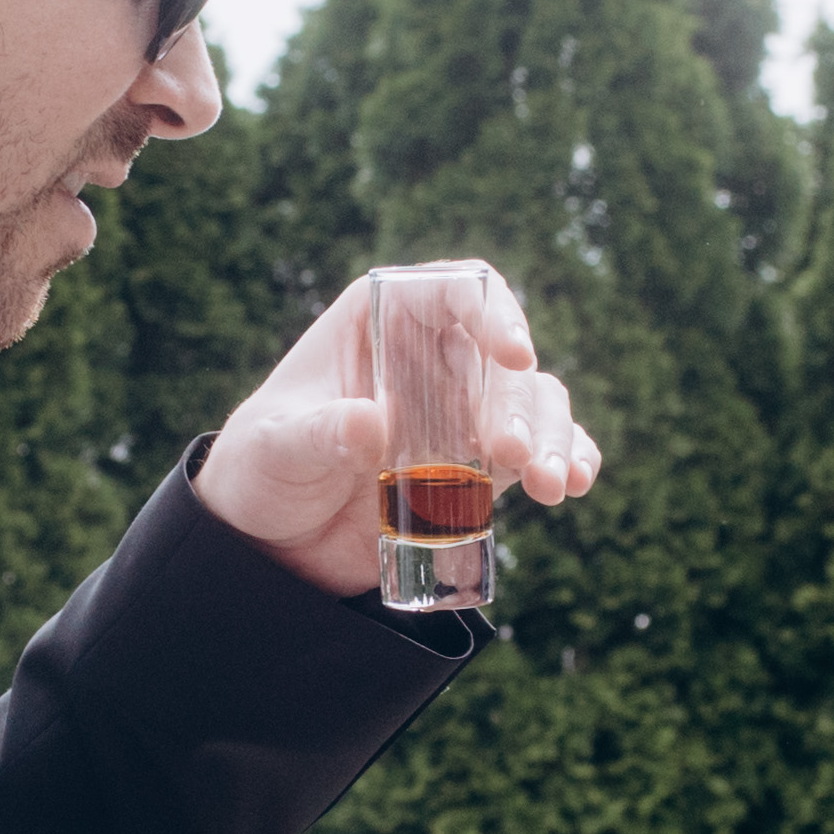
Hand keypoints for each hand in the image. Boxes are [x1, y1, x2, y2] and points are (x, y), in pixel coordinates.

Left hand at [194, 261, 599, 598]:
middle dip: (521, 404)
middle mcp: (430, 355)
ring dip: (553, 438)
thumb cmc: (258, 469)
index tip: (515, 353)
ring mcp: (460, 411)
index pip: (454, 290)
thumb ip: (316, 433)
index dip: (494, 311)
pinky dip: (566, 459)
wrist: (267, 543)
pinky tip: (575, 482)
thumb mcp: (273, 448)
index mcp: (379, 319)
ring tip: (554, 486)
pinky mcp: (478, 465)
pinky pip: (539, 450)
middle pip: (502, 358)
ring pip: (533, 403)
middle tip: (514, 457)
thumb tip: (372, 422)